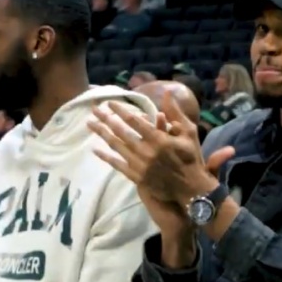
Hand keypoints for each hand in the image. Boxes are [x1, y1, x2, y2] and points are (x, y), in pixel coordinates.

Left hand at [88, 92, 234, 209]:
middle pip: (121, 131)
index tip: (109, 102)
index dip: (120, 110)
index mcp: (158, 138)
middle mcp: (146, 151)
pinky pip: (118, 165)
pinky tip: (95, 150)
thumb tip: (167, 92)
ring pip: (116, 146)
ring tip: (90, 124)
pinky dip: (106, 158)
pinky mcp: (137, 177)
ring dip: (102, 134)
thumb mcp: (189, 132)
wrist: (191, 189)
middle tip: (93, 109)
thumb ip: (175, 112)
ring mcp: (140, 165)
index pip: (134, 120)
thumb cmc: (191, 158)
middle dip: (105, 119)